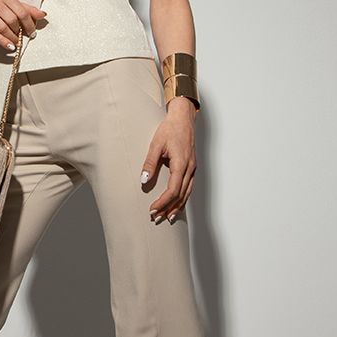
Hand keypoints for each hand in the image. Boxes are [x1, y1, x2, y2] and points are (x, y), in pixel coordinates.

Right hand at [0, 0, 45, 51]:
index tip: (33, 32)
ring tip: (16, 42)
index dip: (29, 24)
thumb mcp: (11, 7)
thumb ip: (27, 10)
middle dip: (19, 31)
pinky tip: (10, 46)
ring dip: (12, 38)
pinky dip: (3, 41)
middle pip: (13, 20)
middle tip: (22, 37)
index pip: (22, 11)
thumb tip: (43, 14)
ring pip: (3, 27)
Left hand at [141, 97, 196, 221]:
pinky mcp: (191, 167)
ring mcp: (192, 168)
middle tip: (157, 218)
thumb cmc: (171, 129)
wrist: (183, 118)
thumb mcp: (156, 144)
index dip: (163, 202)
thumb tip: (144, 180)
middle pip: (181, 195)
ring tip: (167, 216)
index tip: (153, 209)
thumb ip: (150, 163)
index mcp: (182, 164)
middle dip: (168, 208)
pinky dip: (182, 198)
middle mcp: (190, 168)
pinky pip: (189, 187)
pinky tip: (177, 203)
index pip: (173, 190)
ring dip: (177, 206)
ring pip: (187, 193)